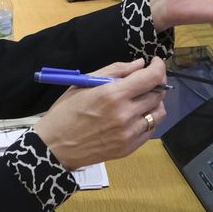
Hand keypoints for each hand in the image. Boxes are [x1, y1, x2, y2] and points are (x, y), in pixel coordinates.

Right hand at [32, 58, 168, 169]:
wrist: (54, 147)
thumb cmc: (66, 112)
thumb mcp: (85, 83)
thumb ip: (115, 71)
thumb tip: (140, 64)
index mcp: (113, 95)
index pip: (151, 78)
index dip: (158, 67)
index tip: (155, 63)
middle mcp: (125, 114)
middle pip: (158, 94)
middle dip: (156, 83)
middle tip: (146, 80)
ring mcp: (129, 134)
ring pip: (159, 113)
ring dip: (154, 103)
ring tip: (141, 100)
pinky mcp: (129, 148)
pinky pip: (150, 130)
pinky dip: (147, 120)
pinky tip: (134, 116)